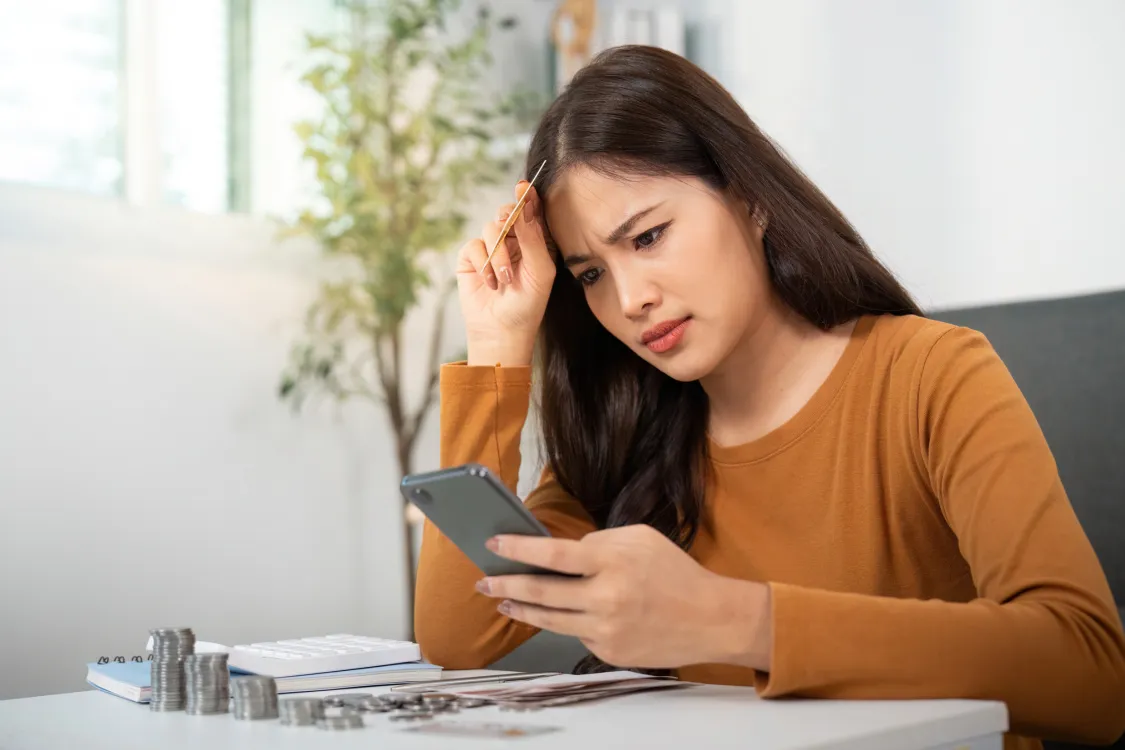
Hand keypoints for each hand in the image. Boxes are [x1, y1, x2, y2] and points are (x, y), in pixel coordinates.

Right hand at [456, 181, 556, 366]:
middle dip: (509, 219)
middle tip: (508, 227)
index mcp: (536, 242)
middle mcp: (514, 241)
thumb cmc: (528, 304)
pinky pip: (474, 245)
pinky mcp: (472, 258)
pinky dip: (483, 264)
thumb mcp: (540, 270)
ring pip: (491, 228)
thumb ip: (533, 237)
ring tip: (504, 279)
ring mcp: (492, 248)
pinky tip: (490, 283)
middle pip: (508, 212)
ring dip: (498, 254)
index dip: (528, 197)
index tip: (524, 187)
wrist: (502, 331)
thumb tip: (524, 205)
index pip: (532, 212)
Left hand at [474, 525, 772, 670]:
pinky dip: (564, 622)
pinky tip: (554, 613)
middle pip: (541, 592)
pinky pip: (576, 634)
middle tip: (483, 580)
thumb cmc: (675, 572)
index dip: (518, 550)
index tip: (493, 544)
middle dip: (505, 584)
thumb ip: (599, 542)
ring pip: (549, 619)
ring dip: (521, 608)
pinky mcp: (608, 652)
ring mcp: (605, 629)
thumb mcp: (640, 538)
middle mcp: (605, 598)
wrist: (710, 619)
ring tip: (503, 600)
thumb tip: (563, 554)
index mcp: (613, 562)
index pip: (553, 555)